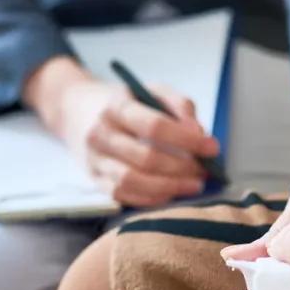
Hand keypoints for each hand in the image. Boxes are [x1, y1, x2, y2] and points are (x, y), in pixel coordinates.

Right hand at [24, 57, 219, 206]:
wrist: (76, 110)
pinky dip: (151, 199)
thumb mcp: (151, 90)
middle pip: (146, 158)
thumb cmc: (123, 101)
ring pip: (133, 181)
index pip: (155, 126)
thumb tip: (199, 133)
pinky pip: (123, 196)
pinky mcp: (94, 180)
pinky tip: (171, 193)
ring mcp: (95, 160)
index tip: (212, 147)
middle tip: (204, 171)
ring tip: (193, 185)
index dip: (187, 140)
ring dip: (169, 187)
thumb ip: (179, 105)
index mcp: (116, 107)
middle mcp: (101, 134)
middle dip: (182, 168)